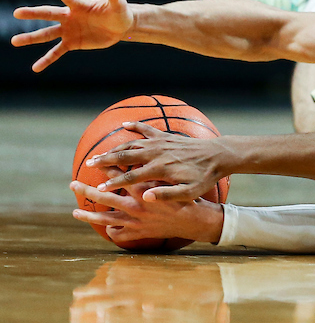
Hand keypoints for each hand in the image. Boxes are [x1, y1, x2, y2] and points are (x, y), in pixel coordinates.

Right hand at [11, 0, 133, 71]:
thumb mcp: (118, 4)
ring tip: (14, 41)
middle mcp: (69, 16)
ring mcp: (68, 30)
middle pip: (49, 14)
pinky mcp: (72, 43)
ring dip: (31, 38)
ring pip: (47, 34)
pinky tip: (36, 68)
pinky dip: (47, 60)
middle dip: (33, 14)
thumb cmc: (118, 12)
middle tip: (16, 12)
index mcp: (80, 4)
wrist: (120, 27)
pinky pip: (57, 52)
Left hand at [71, 176, 224, 243]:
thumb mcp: (170, 182)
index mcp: (142, 191)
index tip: (95, 163)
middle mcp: (135, 206)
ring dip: (89, 215)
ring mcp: (135, 222)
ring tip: (75, 212)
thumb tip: (138, 165)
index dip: (105, 169)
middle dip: (86, 190)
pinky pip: (120, 235)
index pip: (118, 177)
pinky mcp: (140, 233)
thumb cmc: (187, 198)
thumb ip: (152, 175)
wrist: (197, 220)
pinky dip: (112, 232)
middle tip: (72, 185)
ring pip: (105, 219)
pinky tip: (106, 229)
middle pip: (103, 197)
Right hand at [88, 122, 229, 202]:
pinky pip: (147, 129)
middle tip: (88, 165)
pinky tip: (123, 125)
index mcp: (160, 169)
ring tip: (98, 154)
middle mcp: (157, 153)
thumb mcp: (190, 192)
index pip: (130, 178)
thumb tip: (144, 197)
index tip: (100, 188)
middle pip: (124, 156)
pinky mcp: (166, 135)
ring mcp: (161, 142)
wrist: (219, 155)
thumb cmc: (204, 177)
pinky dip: (135, 126)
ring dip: (114, 148)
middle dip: (105, 161)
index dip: (114, 183)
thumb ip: (167, 195)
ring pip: (131, 143)